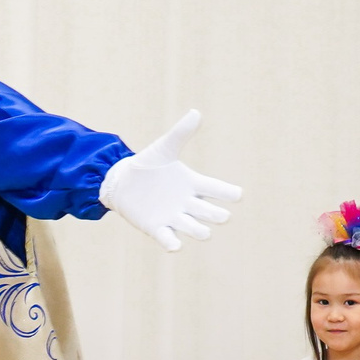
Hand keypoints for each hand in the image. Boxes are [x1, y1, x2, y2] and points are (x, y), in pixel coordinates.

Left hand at [97, 110, 240, 251]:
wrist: (123, 181)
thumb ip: (180, 133)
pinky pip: (167, 239)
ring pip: (193, 228)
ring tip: (204, 233)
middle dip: (216, 215)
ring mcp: (173, 217)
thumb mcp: (163, 148)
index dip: (228, 193)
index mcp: (193, 184)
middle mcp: (187, 203)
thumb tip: (196, 113)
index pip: (216, 189)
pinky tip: (175, 247)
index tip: (237, 195)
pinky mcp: (156, 227)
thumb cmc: (148, 164)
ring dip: (199, 231)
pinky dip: (171, 243)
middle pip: (209, 212)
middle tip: (222, 216)